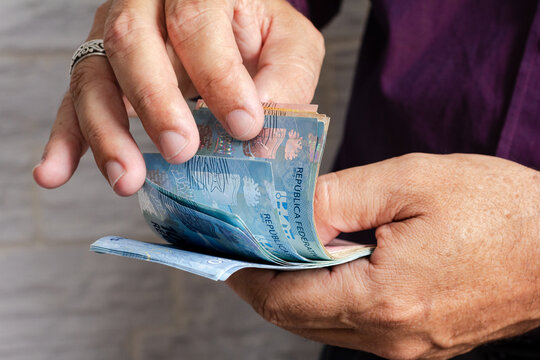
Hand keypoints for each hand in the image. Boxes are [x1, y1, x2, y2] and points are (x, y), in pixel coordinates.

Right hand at [33, 0, 323, 195]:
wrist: (230, 21)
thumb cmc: (258, 34)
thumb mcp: (288, 43)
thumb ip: (285, 75)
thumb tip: (263, 124)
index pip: (197, 23)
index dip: (219, 77)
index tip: (244, 126)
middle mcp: (147, 5)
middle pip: (132, 42)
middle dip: (156, 102)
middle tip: (182, 151)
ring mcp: (114, 33)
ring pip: (93, 75)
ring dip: (107, 132)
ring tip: (127, 178)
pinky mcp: (101, 68)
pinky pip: (73, 100)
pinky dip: (65, 140)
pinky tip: (55, 173)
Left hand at [227, 153, 539, 358]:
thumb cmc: (496, 209)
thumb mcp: (408, 182)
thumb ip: (337, 197)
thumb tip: (288, 213)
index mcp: (383, 298)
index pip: (284, 299)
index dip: (246, 275)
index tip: (224, 252)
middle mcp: (390, 336)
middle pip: (297, 318)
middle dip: (264, 282)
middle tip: (245, 247)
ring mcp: (405, 346)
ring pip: (322, 324)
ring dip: (294, 290)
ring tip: (278, 252)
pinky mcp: (418, 343)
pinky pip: (352, 325)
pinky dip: (327, 298)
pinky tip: (326, 267)